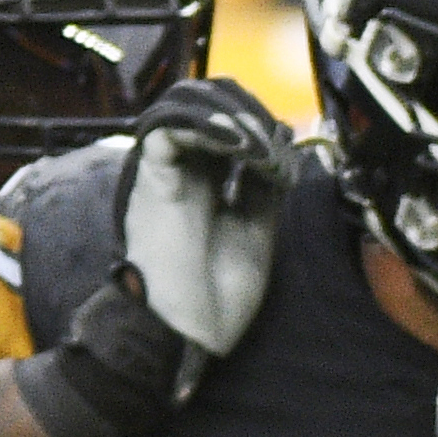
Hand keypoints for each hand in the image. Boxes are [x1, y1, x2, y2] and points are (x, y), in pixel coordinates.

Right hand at [113, 77, 298, 356]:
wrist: (186, 336)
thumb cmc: (214, 297)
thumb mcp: (256, 229)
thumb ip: (264, 185)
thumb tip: (283, 140)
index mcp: (206, 180)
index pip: (230, 119)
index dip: (264, 124)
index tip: (288, 160)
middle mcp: (182, 168)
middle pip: (209, 99)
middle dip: (251, 110)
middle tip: (276, 145)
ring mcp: (164, 171)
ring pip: (186, 100)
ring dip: (231, 112)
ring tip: (259, 145)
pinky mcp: (149, 177)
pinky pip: (165, 126)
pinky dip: (206, 122)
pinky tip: (239, 145)